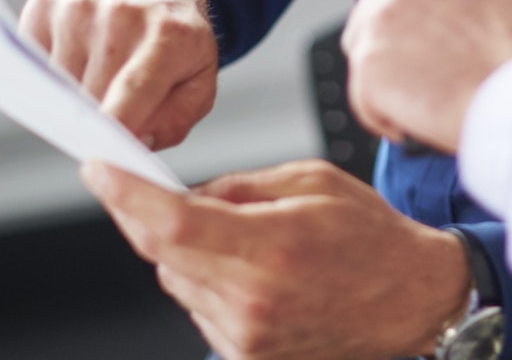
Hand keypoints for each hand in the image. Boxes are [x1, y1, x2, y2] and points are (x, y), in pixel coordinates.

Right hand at [19, 0, 216, 149]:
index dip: (115, 126)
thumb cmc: (175, 38)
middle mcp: (121, 14)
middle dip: (97, 119)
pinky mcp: (46, 3)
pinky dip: (51, 73)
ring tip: (102, 73)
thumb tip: (135, 141)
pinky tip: (79, 56)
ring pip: (58, 85)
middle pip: (89, 97)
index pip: (133, 88)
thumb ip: (175, 120)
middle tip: (116, 108)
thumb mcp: (200, 81)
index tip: (100, 161)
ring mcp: (79, 6)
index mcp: (168, 36)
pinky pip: (34, 62)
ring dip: (73, 96)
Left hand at [82, 158, 470, 359]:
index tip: (99, 171)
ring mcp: (249, 338)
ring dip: (192, 255)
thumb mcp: (312, 179)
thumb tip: (186, 194)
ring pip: (178, 282)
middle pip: (164, 255)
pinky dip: (211, 284)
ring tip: (253, 244)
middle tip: (196, 200)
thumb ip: (240, 185)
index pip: (171, 224)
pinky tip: (257, 274)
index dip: (125, 196)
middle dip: (162, 220)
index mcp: (273, 247)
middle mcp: (254, 301)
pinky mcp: (248, 358)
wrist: (411, 299)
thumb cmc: (372, 237)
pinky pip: (200, 311)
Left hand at [271, 0, 511, 151]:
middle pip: (369, 25)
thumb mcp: (493, 2)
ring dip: (399, 93)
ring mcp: (380, 19)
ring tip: (449, 92)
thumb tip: (433, 20)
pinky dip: (395, 119)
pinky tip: (433, 111)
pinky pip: (368, 105)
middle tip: (450, 74)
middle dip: (397, 58)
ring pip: (369, 70)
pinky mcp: (367, 63)